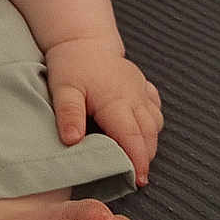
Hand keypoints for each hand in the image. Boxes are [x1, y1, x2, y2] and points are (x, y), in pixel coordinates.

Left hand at [44, 37, 161, 185]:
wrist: (83, 39)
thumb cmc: (71, 64)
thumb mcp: (63, 89)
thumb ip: (69, 114)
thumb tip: (72, 141)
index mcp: (116, 101)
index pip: (132, 136)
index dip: (138, 160)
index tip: (138, 180)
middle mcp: (134, 97)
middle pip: (148, 134)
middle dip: (146, 158)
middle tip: (138, 178)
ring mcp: (141, 91)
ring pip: (155, 123)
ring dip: (150, 143)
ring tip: (139, 159)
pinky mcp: (143, 87)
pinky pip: (155, 109)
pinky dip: (153, 125)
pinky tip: (143, 133)